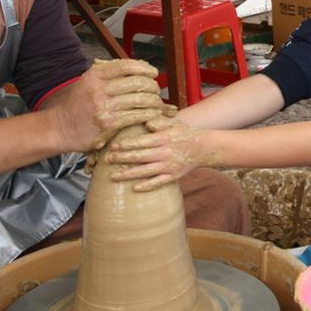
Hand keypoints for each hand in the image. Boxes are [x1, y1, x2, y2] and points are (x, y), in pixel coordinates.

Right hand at [49, 59, 165, 153]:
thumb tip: (136, 65)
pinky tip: (153, 114)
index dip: (144, 68)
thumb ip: (108, 74)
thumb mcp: (87, 82)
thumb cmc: (77, 105)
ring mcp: (104, 107)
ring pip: (139, 100)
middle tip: (156, 90)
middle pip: (136, 83)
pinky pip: (136, 116)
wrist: (59, 128)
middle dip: (151, 86)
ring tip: (157, 103)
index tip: (153, 72)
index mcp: (95, 76)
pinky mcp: (109, 124)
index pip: (126, 66)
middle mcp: (99, 89)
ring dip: (154, 101)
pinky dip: (149, 114)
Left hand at [104, 115, 218, 191]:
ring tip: (113, 176)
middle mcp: (163, 153)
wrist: (204, 147)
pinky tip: (135, 188)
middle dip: (121, 159)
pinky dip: (147, 185)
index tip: (112, 147)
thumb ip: (159, 122)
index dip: (125, 145)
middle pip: (139, 156)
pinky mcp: (173, 176)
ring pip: (145, 171)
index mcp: (162, 139)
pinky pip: (158, 182)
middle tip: (106, 160)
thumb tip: (146, 123)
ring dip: (128, 174)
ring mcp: (168, 166)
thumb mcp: (174, 123)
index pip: (140, 142)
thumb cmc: (185, 134)